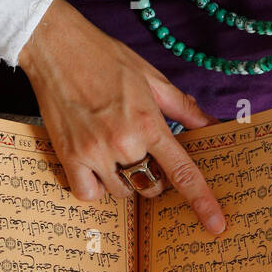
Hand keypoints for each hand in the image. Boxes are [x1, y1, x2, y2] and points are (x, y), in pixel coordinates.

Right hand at [18, 0, 226, 233]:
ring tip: (115, 150)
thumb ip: (184, 108)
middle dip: (154, 177)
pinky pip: (88, 194)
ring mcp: (94, 152)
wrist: (56, 47)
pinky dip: (95, 188)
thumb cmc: (105, 57)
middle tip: (143, 152)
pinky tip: (96, 167)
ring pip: (122, 193)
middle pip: (152, 187)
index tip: (216, 225)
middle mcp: (123, 142)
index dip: (202, 201)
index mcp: (148, 122)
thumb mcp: (152, 78)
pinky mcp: (68, 157)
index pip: (183, 172)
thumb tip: (215, 126)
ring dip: (125, 180)